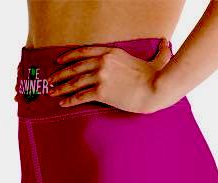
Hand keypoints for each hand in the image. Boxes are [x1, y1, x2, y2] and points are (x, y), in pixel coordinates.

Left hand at [48, 41, 174, 112]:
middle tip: (51, 79)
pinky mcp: (102, 91)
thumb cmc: (157, 76)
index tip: (59, 61)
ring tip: (52, 92)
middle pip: (75, 67)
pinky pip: (81, 96)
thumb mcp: (156, 59)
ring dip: (61, 88)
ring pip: (75, 81)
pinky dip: (70, 100)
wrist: (155, 89)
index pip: (83, 52)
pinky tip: (63, 103)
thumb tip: (166, 43)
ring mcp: (101, 76)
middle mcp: (102, 62)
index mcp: (111, 52)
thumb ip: (158, 51)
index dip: (69, 57)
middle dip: (60, 74)